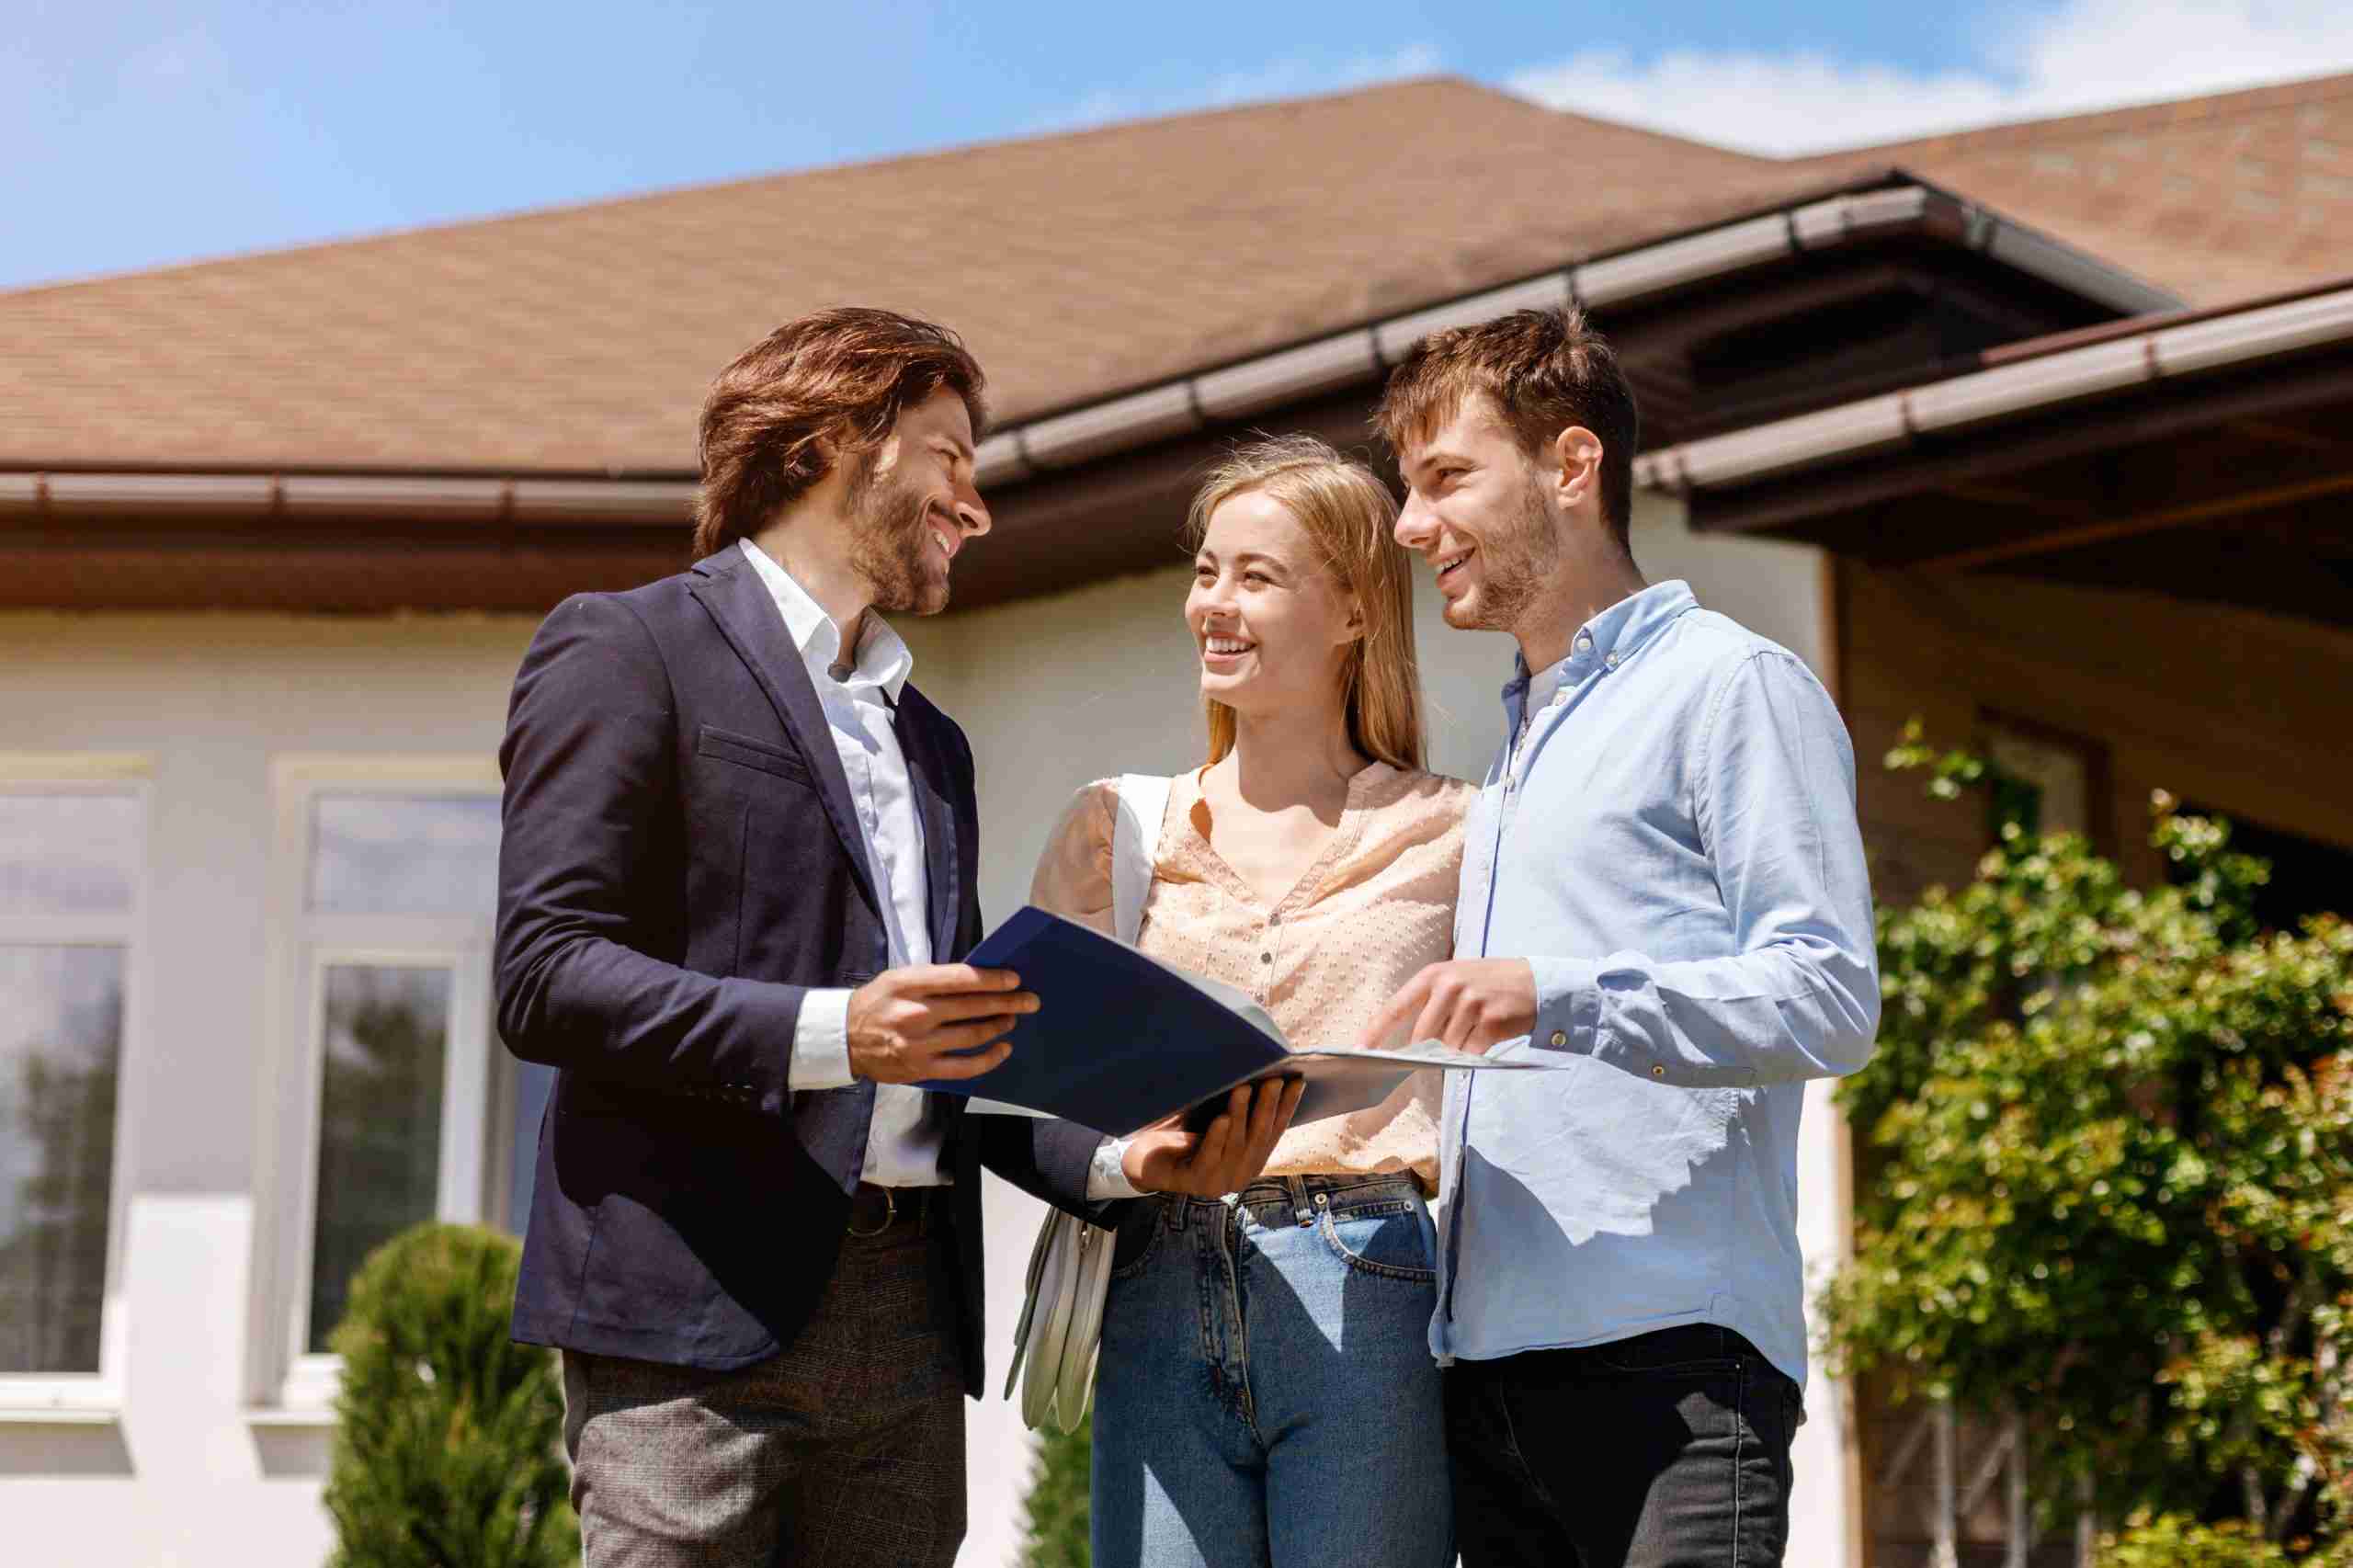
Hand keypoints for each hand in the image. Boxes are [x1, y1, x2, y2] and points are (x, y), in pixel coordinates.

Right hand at [845, 964, 1036, 1083]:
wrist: (844, 1038)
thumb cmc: (877, 1002)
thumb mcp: (900, 978)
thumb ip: (935, 978)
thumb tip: (979, 978)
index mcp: (909, 986)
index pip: (960, 979)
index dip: (992, 979)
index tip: (1014, 978)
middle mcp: (915, 1015)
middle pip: (973, 1007)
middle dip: (1008, 1002)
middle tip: (1030, 1000)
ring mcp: (919, 1045)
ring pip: (972, 1035)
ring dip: (1000, 1026)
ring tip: (1013, 1019)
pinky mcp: (921, 1069)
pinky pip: (964, 1067)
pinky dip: (989, 1058)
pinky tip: (1003, 1049)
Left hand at [1121, 1078, 1304, 1197]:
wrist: (1144, 1160)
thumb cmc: (1181, 1134)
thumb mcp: (1215, 1121)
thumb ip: (1238, 1111)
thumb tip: (1259, 1071)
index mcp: (1250, 1162)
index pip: (1273, 1131)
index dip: (1286, 1107)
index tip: (1297, 1081)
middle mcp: (1239, 1175)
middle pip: (1257, 1138)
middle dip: (1267, 1106)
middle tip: (1273, 1080)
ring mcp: (1217, 1183)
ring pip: (1235, 1146)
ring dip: (1242, 1115)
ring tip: (1245, 1088)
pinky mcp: (1193, 1183)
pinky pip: (1208, 1158)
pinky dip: (1216, 1138)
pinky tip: (1221, 1119)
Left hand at [1366, 958, 1536, 1055]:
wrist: (1535, 983)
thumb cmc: (1489, 983)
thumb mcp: (1456, 980)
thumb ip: (1432, 1004)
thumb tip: (1409, 1044)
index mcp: (1434, 975)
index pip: (1396, 1007)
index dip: (1375, 1031)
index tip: (1359, 1049)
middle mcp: (1449, 987)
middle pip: (1422, 1036)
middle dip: (1427, 1051)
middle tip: (1440, 1050)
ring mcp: (1471, 1004)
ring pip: (1448, 1047)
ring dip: (1457, 1049)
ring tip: (1475, 1031)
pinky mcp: (1491, 1022)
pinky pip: (1470, 1052)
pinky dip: (1475, 1052)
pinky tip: (1487, 1036)